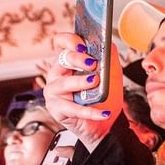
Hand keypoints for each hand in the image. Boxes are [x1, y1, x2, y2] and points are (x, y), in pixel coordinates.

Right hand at [36, 33, 116, 149]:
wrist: (104, 124)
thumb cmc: (104, 97)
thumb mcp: (111, 73)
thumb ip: (109, 56)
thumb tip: (108, 41)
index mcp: (68, 61)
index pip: (61, 42)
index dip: (69, 40)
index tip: (83, 44)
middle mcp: (57, 74)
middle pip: (62, 59)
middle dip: (78, 59)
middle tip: (93, 64)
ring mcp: (54, 92)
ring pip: (63, 83)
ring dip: (79, 82)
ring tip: (94, 82)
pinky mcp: (56, 109)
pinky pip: (72, 109)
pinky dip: (90, 111)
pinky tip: (104, 113)